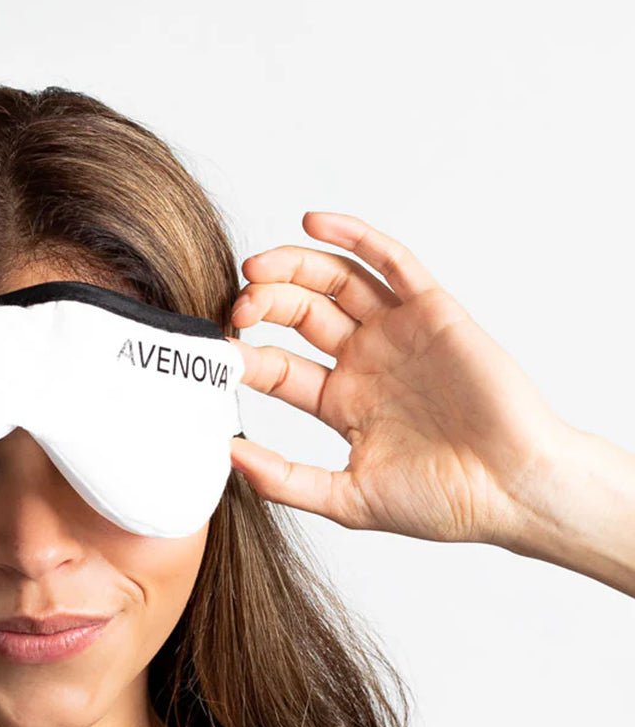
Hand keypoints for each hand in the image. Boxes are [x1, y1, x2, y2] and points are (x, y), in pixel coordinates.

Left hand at [225, 212, 573, 546]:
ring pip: (335, 282)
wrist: (512, 491)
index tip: (215, 355)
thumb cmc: (440, 502)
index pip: (277, 368)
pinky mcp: (433, 311)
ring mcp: (397, 333)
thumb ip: (284, 479)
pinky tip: (314, 224)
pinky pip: (390, 262)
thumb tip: (226, 457)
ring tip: (259, 268)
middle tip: (238, 307)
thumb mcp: (347, 499)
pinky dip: (354, 238)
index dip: (244, 357)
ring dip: (294, 266)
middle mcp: (364, 362)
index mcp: (340, 403)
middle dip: (263, 304)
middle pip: (299, 315)